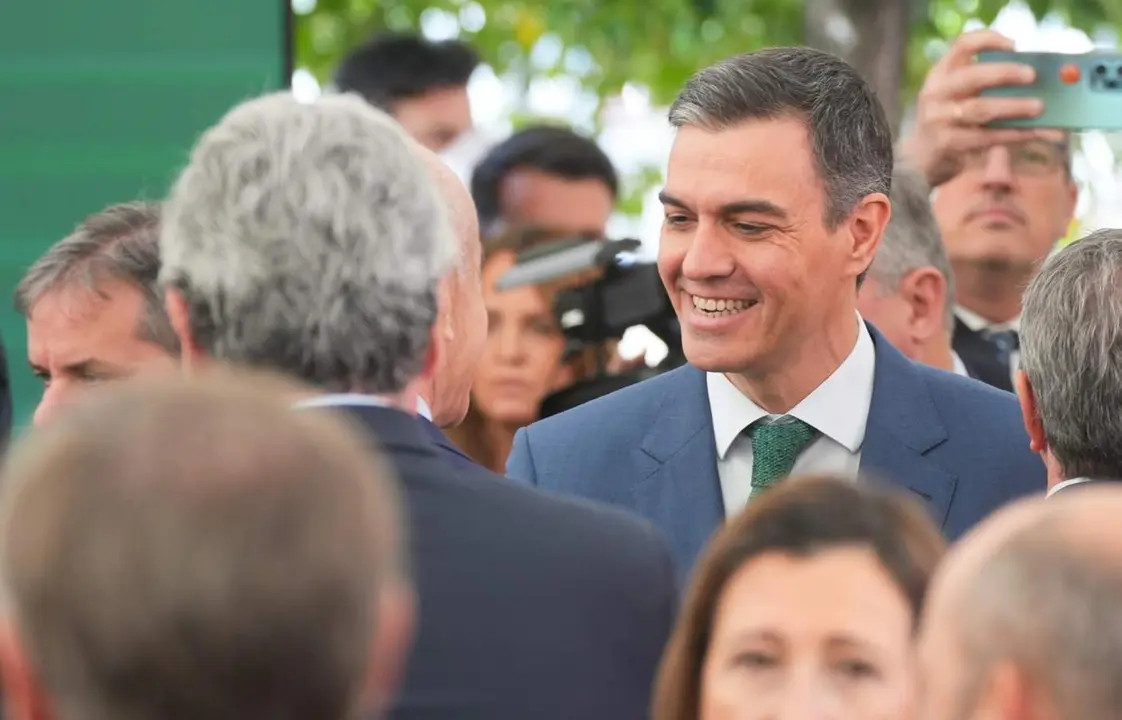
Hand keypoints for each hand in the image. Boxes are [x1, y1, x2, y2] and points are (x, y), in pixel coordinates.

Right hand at [901, 30, 1055, 186]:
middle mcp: (936, 92)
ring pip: (980, 109)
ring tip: (1038, 107)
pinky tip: (1029, 132)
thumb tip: (1033, 76)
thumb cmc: (950, 117)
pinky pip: (983, 137)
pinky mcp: (946, 142)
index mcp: (941, 73)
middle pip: (973, 76)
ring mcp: (938, 118)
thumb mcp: (956, 92)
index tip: (1014, 46)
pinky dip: (1009, 134)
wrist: (920, 155)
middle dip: (1006, 73)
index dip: (989, 41)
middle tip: (1032, 76)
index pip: (963, 45)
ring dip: (1013, 106)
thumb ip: (983, 80)